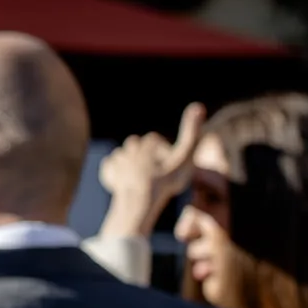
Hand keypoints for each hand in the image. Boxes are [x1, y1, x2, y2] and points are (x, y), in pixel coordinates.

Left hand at [97, 102, 205, 237]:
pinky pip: (112, 167)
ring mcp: (118, 158)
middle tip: (153, 177)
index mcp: (148, 142)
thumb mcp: (184, 159)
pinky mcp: (108, 171)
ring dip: (131, 165)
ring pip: (125, 156)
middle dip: (144, 157)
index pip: (155, 142)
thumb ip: (192, 134)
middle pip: (138, 147)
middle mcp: (131, 147)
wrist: (139, 202)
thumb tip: (199, 105)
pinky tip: (125, 184)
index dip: (162, 155)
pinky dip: (117, 173)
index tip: (166, 169)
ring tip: (140, 181)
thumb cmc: (164, 181)